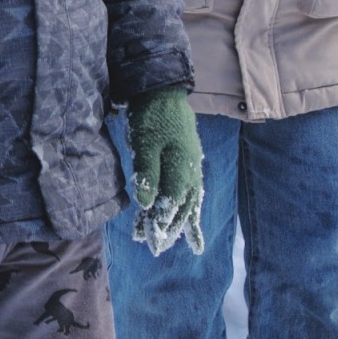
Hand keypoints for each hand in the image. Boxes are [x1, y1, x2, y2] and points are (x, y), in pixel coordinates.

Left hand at [127, 86, 203, 255]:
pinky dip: (190, 209)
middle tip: (153, 247)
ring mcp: (193, 167)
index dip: (160, 221)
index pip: (172, 202)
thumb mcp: (144, 142)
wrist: (163, 91)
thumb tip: (147, 205)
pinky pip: (192, 192)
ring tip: (171, 243)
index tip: (148, 237)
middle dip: (168, 228)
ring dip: (177, 221)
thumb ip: (147, 173)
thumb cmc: (152, 115)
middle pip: (181, 206)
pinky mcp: (189, 163)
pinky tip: (190, 222)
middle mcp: (192, 170)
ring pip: (187, 201)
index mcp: (182, 166)